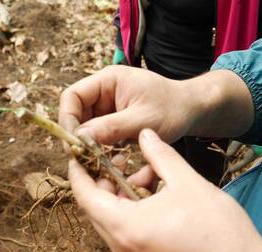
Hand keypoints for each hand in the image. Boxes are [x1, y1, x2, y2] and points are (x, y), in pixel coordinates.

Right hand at [59, 65, 255, 145]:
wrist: (193, 111)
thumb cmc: (173, 108)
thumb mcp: (143, 120)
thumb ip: (112, 127)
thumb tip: (80, 138)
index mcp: (107, 80)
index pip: (72, 96)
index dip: (68, 119)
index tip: (74, 143)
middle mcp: (103, 91)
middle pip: (76, 113)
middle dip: (78, 135)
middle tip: (85, 158)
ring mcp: (108, 106)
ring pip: (85, 127)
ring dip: (90, 143)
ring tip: (100, 160)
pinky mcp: (115, 120)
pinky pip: (98, 134)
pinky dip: (101, 147)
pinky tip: (111, 158)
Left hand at [69, 129, 261, 251]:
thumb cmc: (217, 230)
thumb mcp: (188, 182)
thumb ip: (161, 155)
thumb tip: (145, 135)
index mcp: (125, 226)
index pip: (85, 194)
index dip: (79, 169)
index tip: (82, 151)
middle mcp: (122, 248)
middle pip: (97, 208)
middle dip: (105, 180)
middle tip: (122, 158)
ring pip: (114, 220)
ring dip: (123, 195)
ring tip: (150, 175)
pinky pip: (128, 233)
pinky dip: (134, 212)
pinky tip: (158, 196)